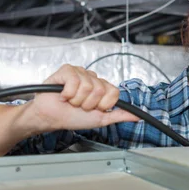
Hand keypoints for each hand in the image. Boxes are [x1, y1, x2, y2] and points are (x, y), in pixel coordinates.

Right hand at [24, 64, 138, 132]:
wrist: (51, 118)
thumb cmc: (72, 117)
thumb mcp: (100, 119)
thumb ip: (119, 116)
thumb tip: (137, 117)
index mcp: (101, 87)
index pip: (114, 92)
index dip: (103, 104)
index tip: (94, 109)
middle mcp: (92, 78)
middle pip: (101, 90)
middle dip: (88, 104)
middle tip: (79, 106)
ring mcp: (80, 73)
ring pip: (87, 86)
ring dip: (77, 100)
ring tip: (70, 101)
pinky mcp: (66, 70)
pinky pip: (74, 81)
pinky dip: (68, 93)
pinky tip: (63, 95)